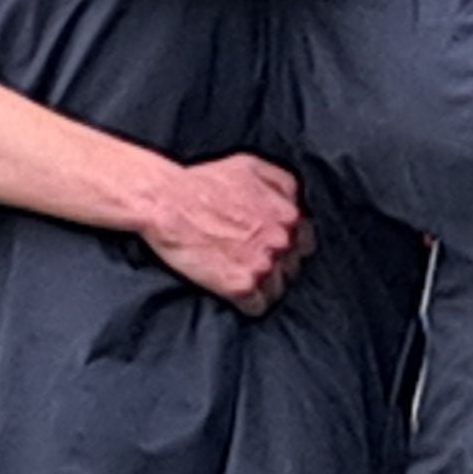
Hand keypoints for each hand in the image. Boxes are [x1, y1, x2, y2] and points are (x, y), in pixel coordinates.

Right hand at [147, 154, 308, 313]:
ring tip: (240, 275)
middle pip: (293, 269)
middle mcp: (282, 242)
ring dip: (263, 286)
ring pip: (278, 290)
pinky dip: (248, 303)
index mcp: (288, 215)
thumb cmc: (204, 182)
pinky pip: (258, 306)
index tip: (268, 247)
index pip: (305, 244)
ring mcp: (263, 265)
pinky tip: (233, 289)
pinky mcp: (241, 287)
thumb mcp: (252, 166)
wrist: (167, 202)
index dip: (287, 247)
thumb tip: (297, 202)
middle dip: (276, 266)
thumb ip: (283, 184)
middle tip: (250, 260)